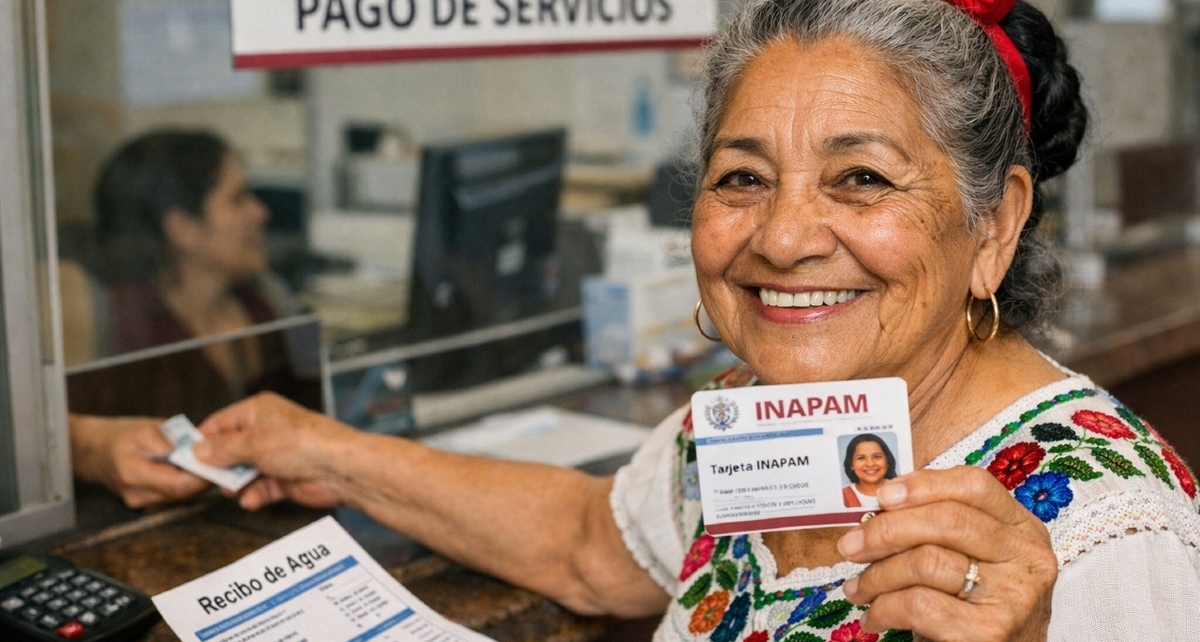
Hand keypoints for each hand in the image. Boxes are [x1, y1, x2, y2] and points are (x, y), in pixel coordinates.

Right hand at [69, 414, 209, 508]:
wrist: (93, 450)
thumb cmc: (121, 435)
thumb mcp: (147, 429)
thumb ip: (174, 440)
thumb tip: (201, 448)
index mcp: (133, 473)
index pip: (177, 485)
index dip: (201, 476)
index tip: (217, 461)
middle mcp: (136, 494)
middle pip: (182, 494)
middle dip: (203, 478)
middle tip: (219, 460)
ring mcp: (139, 503)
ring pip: (180, 498)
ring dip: (196, 482)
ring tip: (206, 462)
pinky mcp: (144, 504)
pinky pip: (172, 497)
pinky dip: (185, 485)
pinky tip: (189, 470)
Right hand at [194, 392, 351, 510]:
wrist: (339, 468)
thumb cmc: (302, 443)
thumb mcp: (253, 443)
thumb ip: (223, 449)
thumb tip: (198, 451)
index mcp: (258, 412)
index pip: (220, 423)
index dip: (202, 441)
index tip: (185, 458)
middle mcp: (267, 431)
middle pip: (230, 450)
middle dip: (219, 466)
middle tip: (205, 480)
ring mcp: (277, 456)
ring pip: (245, 472)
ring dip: (237, 484)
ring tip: (231, 491)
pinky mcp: (286, 478)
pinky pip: (261, 488)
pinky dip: (255, 495)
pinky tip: (250, 501)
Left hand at [838, 467, 1056, 641]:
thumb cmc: (973, 610)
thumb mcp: (969, 561)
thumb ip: (937, 530)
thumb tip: (878, 507)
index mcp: (1022, 530)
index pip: (975, 485)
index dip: (924, 484)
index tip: (883, 495)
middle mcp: (1027, 558)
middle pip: (947, 520)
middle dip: (885, 530)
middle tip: (851, 547)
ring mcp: (1014, 596)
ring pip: (926, 562)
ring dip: (877, 576)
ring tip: (859, 589)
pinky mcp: (990, 632)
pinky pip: (918, 604)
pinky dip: (884, 608)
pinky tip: (875, 617)